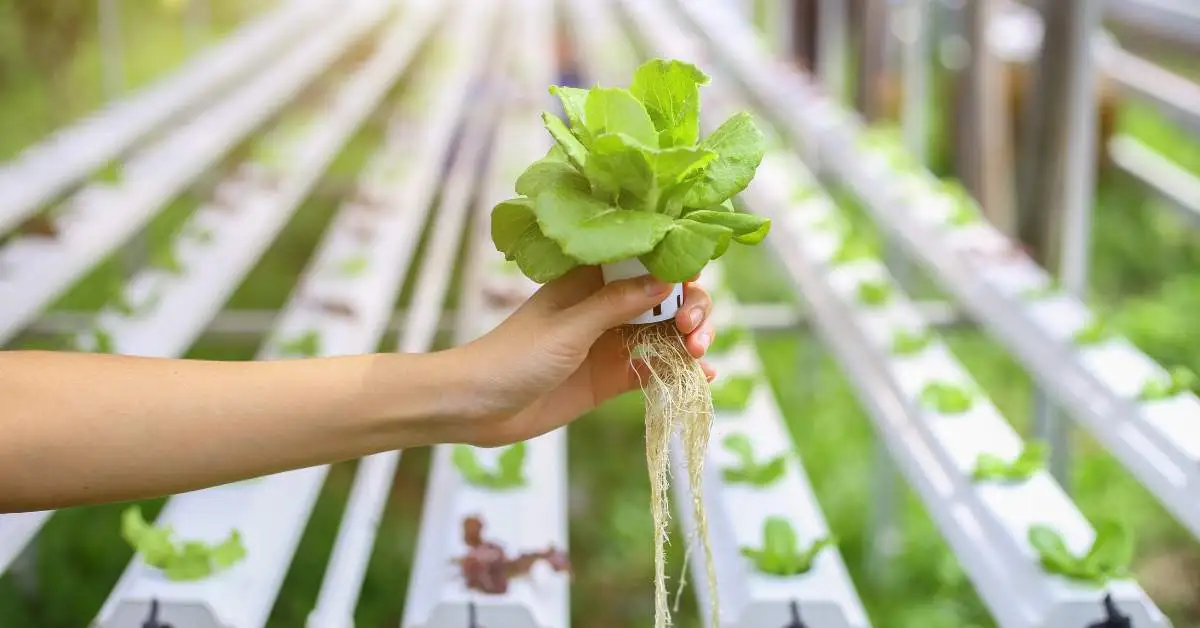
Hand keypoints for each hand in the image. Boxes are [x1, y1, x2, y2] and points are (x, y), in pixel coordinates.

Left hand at [455, 266, 716, 446]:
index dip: (675, 265)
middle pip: (665, 298)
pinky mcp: (612, 378)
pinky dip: (679, 371)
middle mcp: (607, 306)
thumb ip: (616, 305)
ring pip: (666, 333)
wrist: (479, 407)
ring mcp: (611, 342)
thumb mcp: (569, 327)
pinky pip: (655, 370)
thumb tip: (666, 281)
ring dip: (690, 341)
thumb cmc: (514, 356)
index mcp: (592, 279)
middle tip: (691, 330)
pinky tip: (702, 378)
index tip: (692, 279)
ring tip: (699, 355)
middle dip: (689, 308)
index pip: (645, 260)